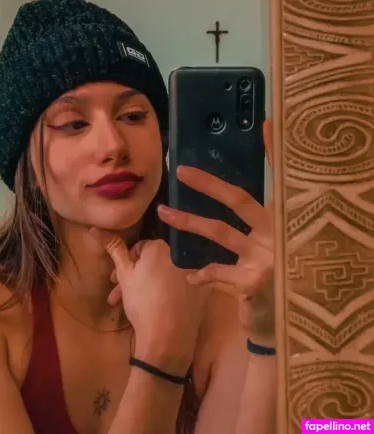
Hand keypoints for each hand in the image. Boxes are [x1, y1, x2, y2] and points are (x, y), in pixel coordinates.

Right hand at [89, 229, 208, 373]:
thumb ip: (113, 248)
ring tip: (132, 304)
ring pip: (164, 273)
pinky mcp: (203, 288)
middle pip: (152, 261)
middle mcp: (181, 254)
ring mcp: (195, 272)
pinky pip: (180, 283)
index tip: (116, 280)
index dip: (126, 264)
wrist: (167, 338)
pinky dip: (168, 290)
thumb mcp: (124, 274)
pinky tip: (156, 305)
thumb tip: (96, 228)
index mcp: (162, 246)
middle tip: (119, 293)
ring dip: (147, 285)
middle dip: (135, 276)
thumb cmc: (142, 303)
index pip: (139, 247)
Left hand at [157, 120, 274, 340]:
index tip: (265, 127)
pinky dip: (203, 273)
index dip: (272, 155)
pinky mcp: (254, 283)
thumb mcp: (263, 254)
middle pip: (240, 201)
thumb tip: (212, 215)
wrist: (285, 322)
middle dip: (210, 185)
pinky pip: (218, 272)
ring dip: (189, 222)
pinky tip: (191, 275)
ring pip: (221, 233)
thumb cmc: (272, 282)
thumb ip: (245, 235)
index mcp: (279, 222)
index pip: (274, 183)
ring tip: (164, 212)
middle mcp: (276, 234)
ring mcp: (267, 257)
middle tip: (181, 170)